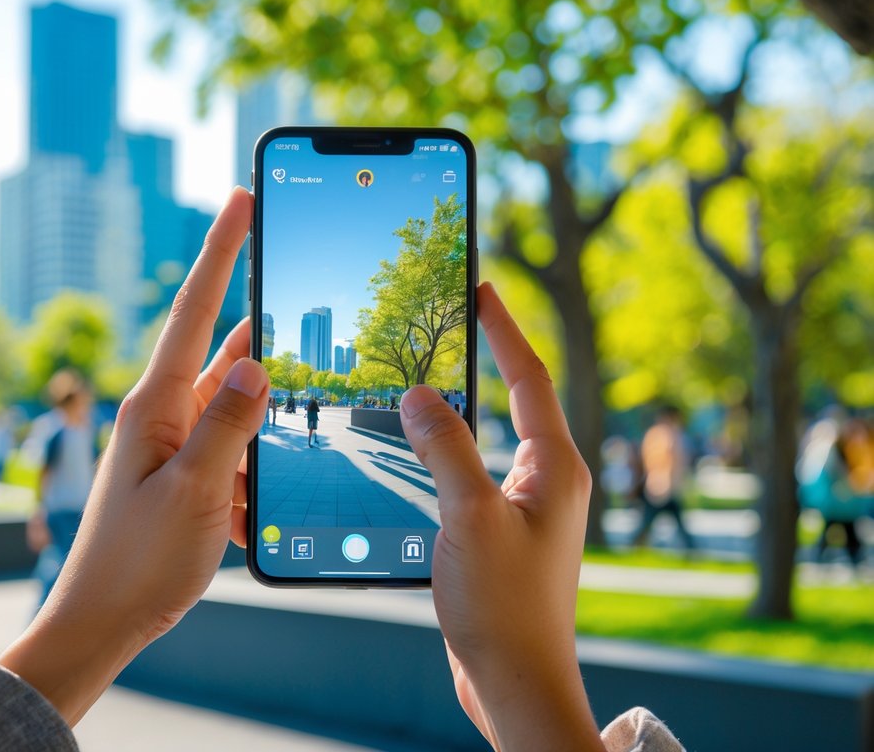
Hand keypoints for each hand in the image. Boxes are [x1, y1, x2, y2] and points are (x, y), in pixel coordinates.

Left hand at [0, 187, 267, 723]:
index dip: (221, 252)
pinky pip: (237, 451)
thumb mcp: (191, 492)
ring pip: (239, 407)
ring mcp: (176, 446)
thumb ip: (228, 427)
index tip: (241, 198)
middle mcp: (164, 415)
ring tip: (310, 400)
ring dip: (269, 411)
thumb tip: (257, 364)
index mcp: (154, 405)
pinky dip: (259, 462)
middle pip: (227, 353)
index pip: (195, 311)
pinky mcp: (188, 477)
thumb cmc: (136, 562)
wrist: (104, 622)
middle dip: (268, 332)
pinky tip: (273, 488)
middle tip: (310, 299)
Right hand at [398, 282, 602, 751]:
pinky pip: (474, 476)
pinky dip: (446, 455)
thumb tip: (421, 395)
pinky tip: (415, 458)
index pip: (531, 378)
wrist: (515, 683)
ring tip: (422, 381)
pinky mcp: (504, 538)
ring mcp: (528, 512)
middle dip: (483, 361)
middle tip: (447, 325)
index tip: (481, 287)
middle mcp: (550, 483)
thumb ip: (446, 449)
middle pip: (515, 402)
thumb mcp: (471, 517)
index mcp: (556, 468)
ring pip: (490, 441)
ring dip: (459, 411)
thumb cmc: (505, 607)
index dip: (504, 329)